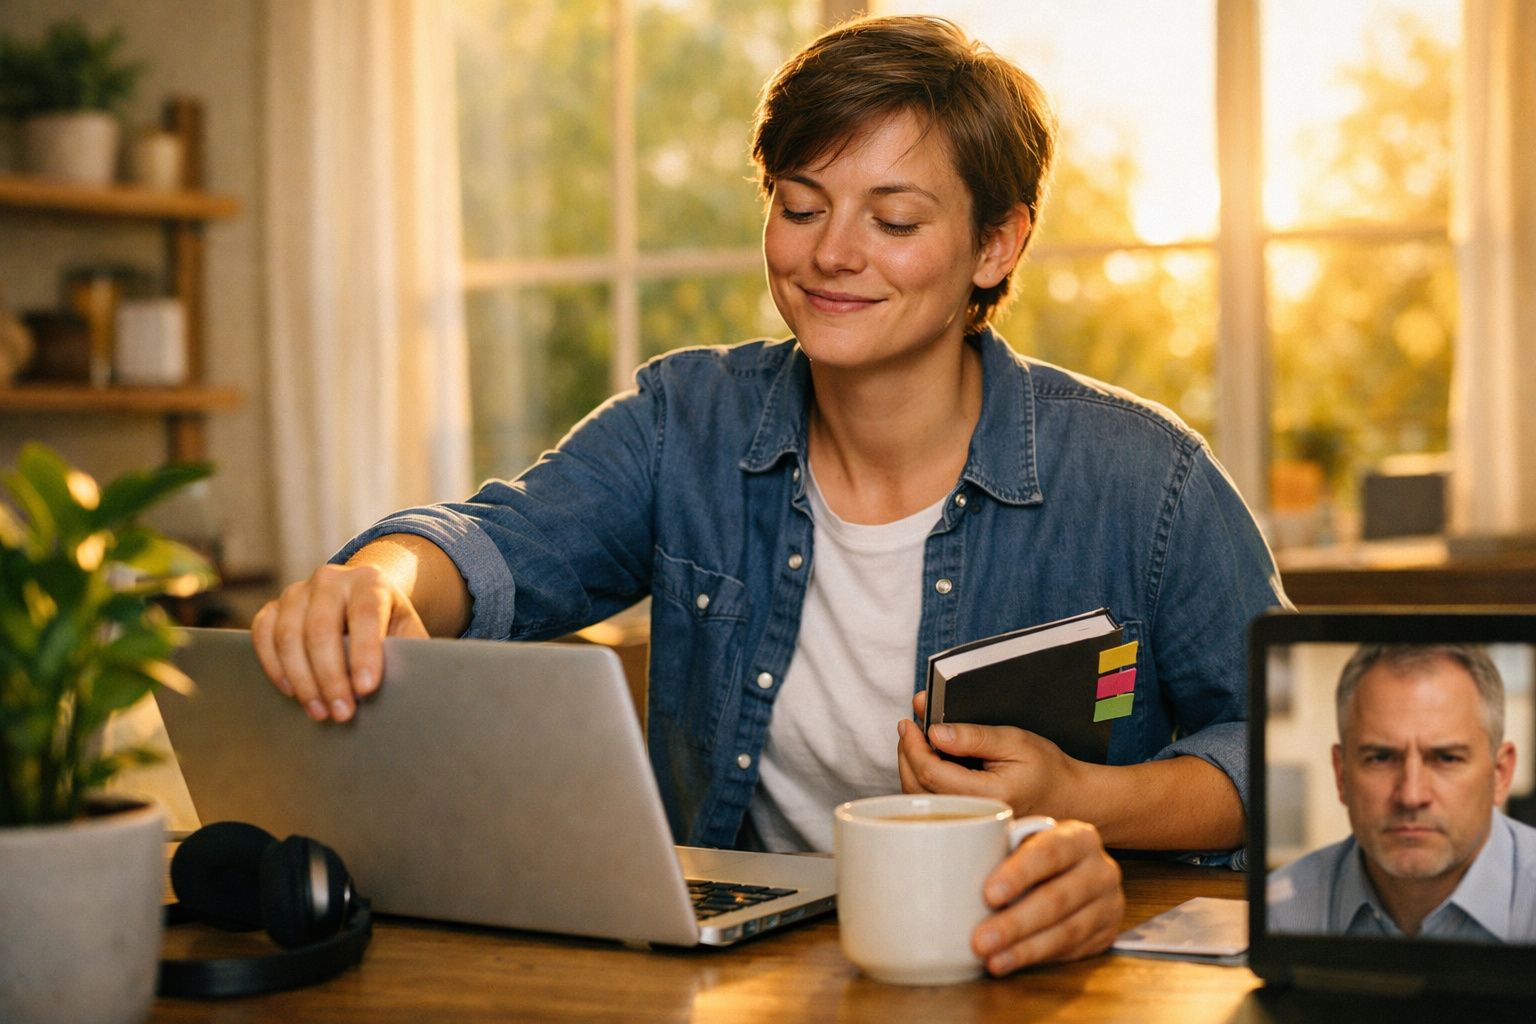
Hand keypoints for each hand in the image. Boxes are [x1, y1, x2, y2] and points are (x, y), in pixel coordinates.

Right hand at [250, 562, 427, 722]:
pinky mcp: (274, 606)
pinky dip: (274, 666)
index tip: (367, 689)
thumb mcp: (407, 629)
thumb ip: (410, 650)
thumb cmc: (388, 622)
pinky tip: (291, 692)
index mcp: (370, 581)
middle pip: (321, 628)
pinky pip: (262, 634)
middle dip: (330, 677)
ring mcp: (297, 591)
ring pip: (288, 635)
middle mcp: (330, 580)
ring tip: (320, 711)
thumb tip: (413, 684)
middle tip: (342, 712)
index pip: (365, 614)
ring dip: (302, 680)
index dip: (365, 653)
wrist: (361, 597)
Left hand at [896, 691, 1076, 817]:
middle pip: (918, 789)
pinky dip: (921, 781)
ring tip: (914, 741)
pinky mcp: (966, 824)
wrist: (1068, 799)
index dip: (913, 746)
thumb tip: (936, 732)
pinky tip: (926, 761)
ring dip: (910, 768)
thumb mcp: (1014, 741)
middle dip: (906, 754)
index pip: (932, 773)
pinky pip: (932, 805)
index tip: (908, 723)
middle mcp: (975, 816)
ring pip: (920, 801)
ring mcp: (969, 824)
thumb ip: (974, 736)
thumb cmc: (1047, 769)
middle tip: (907, 728)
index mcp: (989, 796)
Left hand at [970, 818, 1123, 973]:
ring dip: (1024, 949)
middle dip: (1015, 923)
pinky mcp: (1104, 935)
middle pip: (1057, 899)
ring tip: (991, 959)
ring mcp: (1107, 905)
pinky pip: (1069, 951)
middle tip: (980, 940)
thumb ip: (994, 841)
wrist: (1079, 872)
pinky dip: (1035, 958)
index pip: (1049, 853)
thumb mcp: (1023, 838)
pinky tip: (1008, 962)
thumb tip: (938, 849)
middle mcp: (1100, 869)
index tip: (987, 894)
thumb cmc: (1036, 853)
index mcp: (1078, 837)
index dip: (1019, 874)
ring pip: (1066, 932)